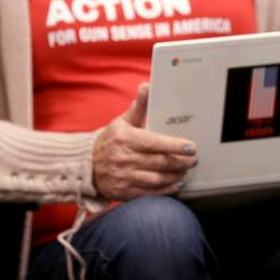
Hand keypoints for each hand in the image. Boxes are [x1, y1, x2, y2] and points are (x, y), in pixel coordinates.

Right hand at [92, 83, 197, 200]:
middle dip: (181, 161)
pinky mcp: (123, 192)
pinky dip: (165, 190)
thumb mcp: (122, 121)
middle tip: (193, 159)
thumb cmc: (110, 141)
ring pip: (157, 179)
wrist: (86, 165)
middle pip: (160, 162)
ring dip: (175, 175)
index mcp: (125, 139)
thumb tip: (147, 87)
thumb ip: (139, 106)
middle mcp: (124, 159)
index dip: (175, 145)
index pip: (155, 143)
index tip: (191, 147)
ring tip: (185, 170)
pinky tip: (175, 184)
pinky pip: (149, 193)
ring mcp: (123, 177)